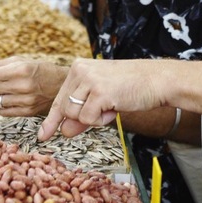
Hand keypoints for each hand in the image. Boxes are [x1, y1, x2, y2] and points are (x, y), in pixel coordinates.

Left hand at [0, 56, 67, 116]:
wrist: (63, 86)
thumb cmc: (42, 70)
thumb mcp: (24, 60)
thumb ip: (3, 64)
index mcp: (20, 70)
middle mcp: (22, 86)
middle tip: (0, 79)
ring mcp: (25, 101)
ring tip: (6, 89)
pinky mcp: (27, 112)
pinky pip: (2, 111)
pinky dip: (0, 105)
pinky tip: (8, 99)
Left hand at [38, 58, 161, 139]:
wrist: (158, 80)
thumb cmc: (132, 87)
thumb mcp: (102, 98)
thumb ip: (82, 113)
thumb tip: (64, 131)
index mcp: (79, 67)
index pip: (59, 98)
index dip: (52, 119)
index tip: (43, 135)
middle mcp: (80, 70)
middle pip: (64, 109)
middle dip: (81, 118)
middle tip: (105, 110)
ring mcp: (89, 80)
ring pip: (73, 115)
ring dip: (93, 119)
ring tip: (111, 106)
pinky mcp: (99, 92)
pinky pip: (87, 119)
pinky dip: (101, 120)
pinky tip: (115, 107)